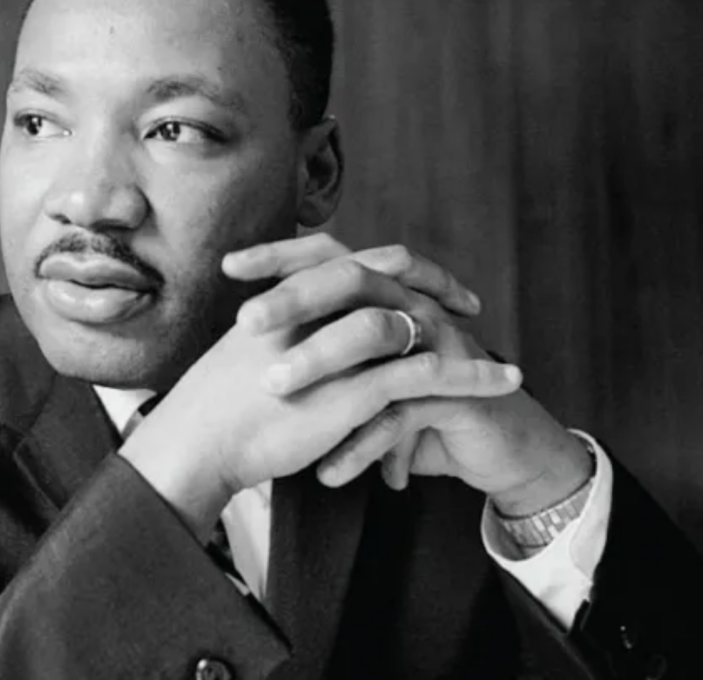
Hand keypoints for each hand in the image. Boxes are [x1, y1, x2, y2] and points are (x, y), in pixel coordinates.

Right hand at [118, 234, 521, 539]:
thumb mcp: (249, 349)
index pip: (350, 262)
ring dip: (467, 344)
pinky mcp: (354, 386)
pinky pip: (426, 373)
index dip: (392, 268)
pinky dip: (471, 377)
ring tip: (504, 366)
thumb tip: (301, 333)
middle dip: (435, 283)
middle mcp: (317, 307)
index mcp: (291, 293)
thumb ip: (282, 332)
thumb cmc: (216, 406)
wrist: (198, 440)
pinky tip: (500, 384)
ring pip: (417, 324)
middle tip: (468, 301)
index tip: (422, 282)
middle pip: (390, 273)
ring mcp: (338, 344)